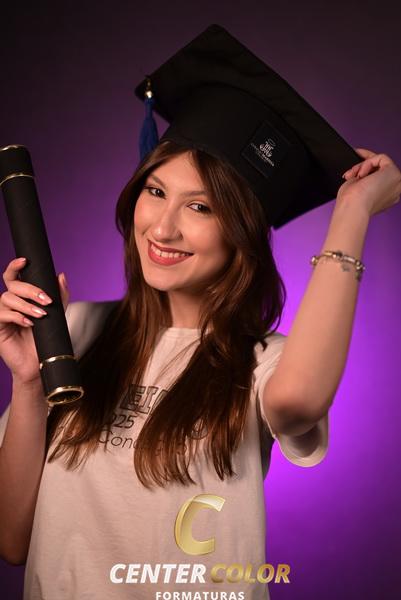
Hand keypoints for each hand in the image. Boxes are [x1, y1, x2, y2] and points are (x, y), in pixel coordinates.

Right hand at [0, 258, 69, 385]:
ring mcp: (2, 315)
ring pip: (7, 298)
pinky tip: (30, 324)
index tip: (25, 261)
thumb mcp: (57, 315)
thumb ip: (60, 296)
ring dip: (26, 305)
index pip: (13, 277)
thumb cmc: (46, 339)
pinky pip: (2, 314)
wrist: (41, 363)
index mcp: (21, 297)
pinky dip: (18, 317)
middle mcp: (9, 304)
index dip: (15, 266)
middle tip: (47, 300)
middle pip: (12, 285)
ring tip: (41, 315)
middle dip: (30, 289)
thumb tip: (61, 275)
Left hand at [337, 148, 400, 216]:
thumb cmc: (350, 203)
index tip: (356, 168)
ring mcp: (396, 182)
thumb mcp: (356, 188)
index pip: (379, 177)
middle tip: (353, 164)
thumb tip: (359, 173)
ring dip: (362, 166)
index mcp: (385, 197)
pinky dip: (368, 163)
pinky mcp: (395, 173)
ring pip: (380, 162)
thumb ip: (363, 180)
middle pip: (381, 168)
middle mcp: (393, 190)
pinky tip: (361, 175)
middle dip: (364, 163)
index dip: (368, 169)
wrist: (353, 207)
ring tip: (353, 175)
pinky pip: (381, 158)